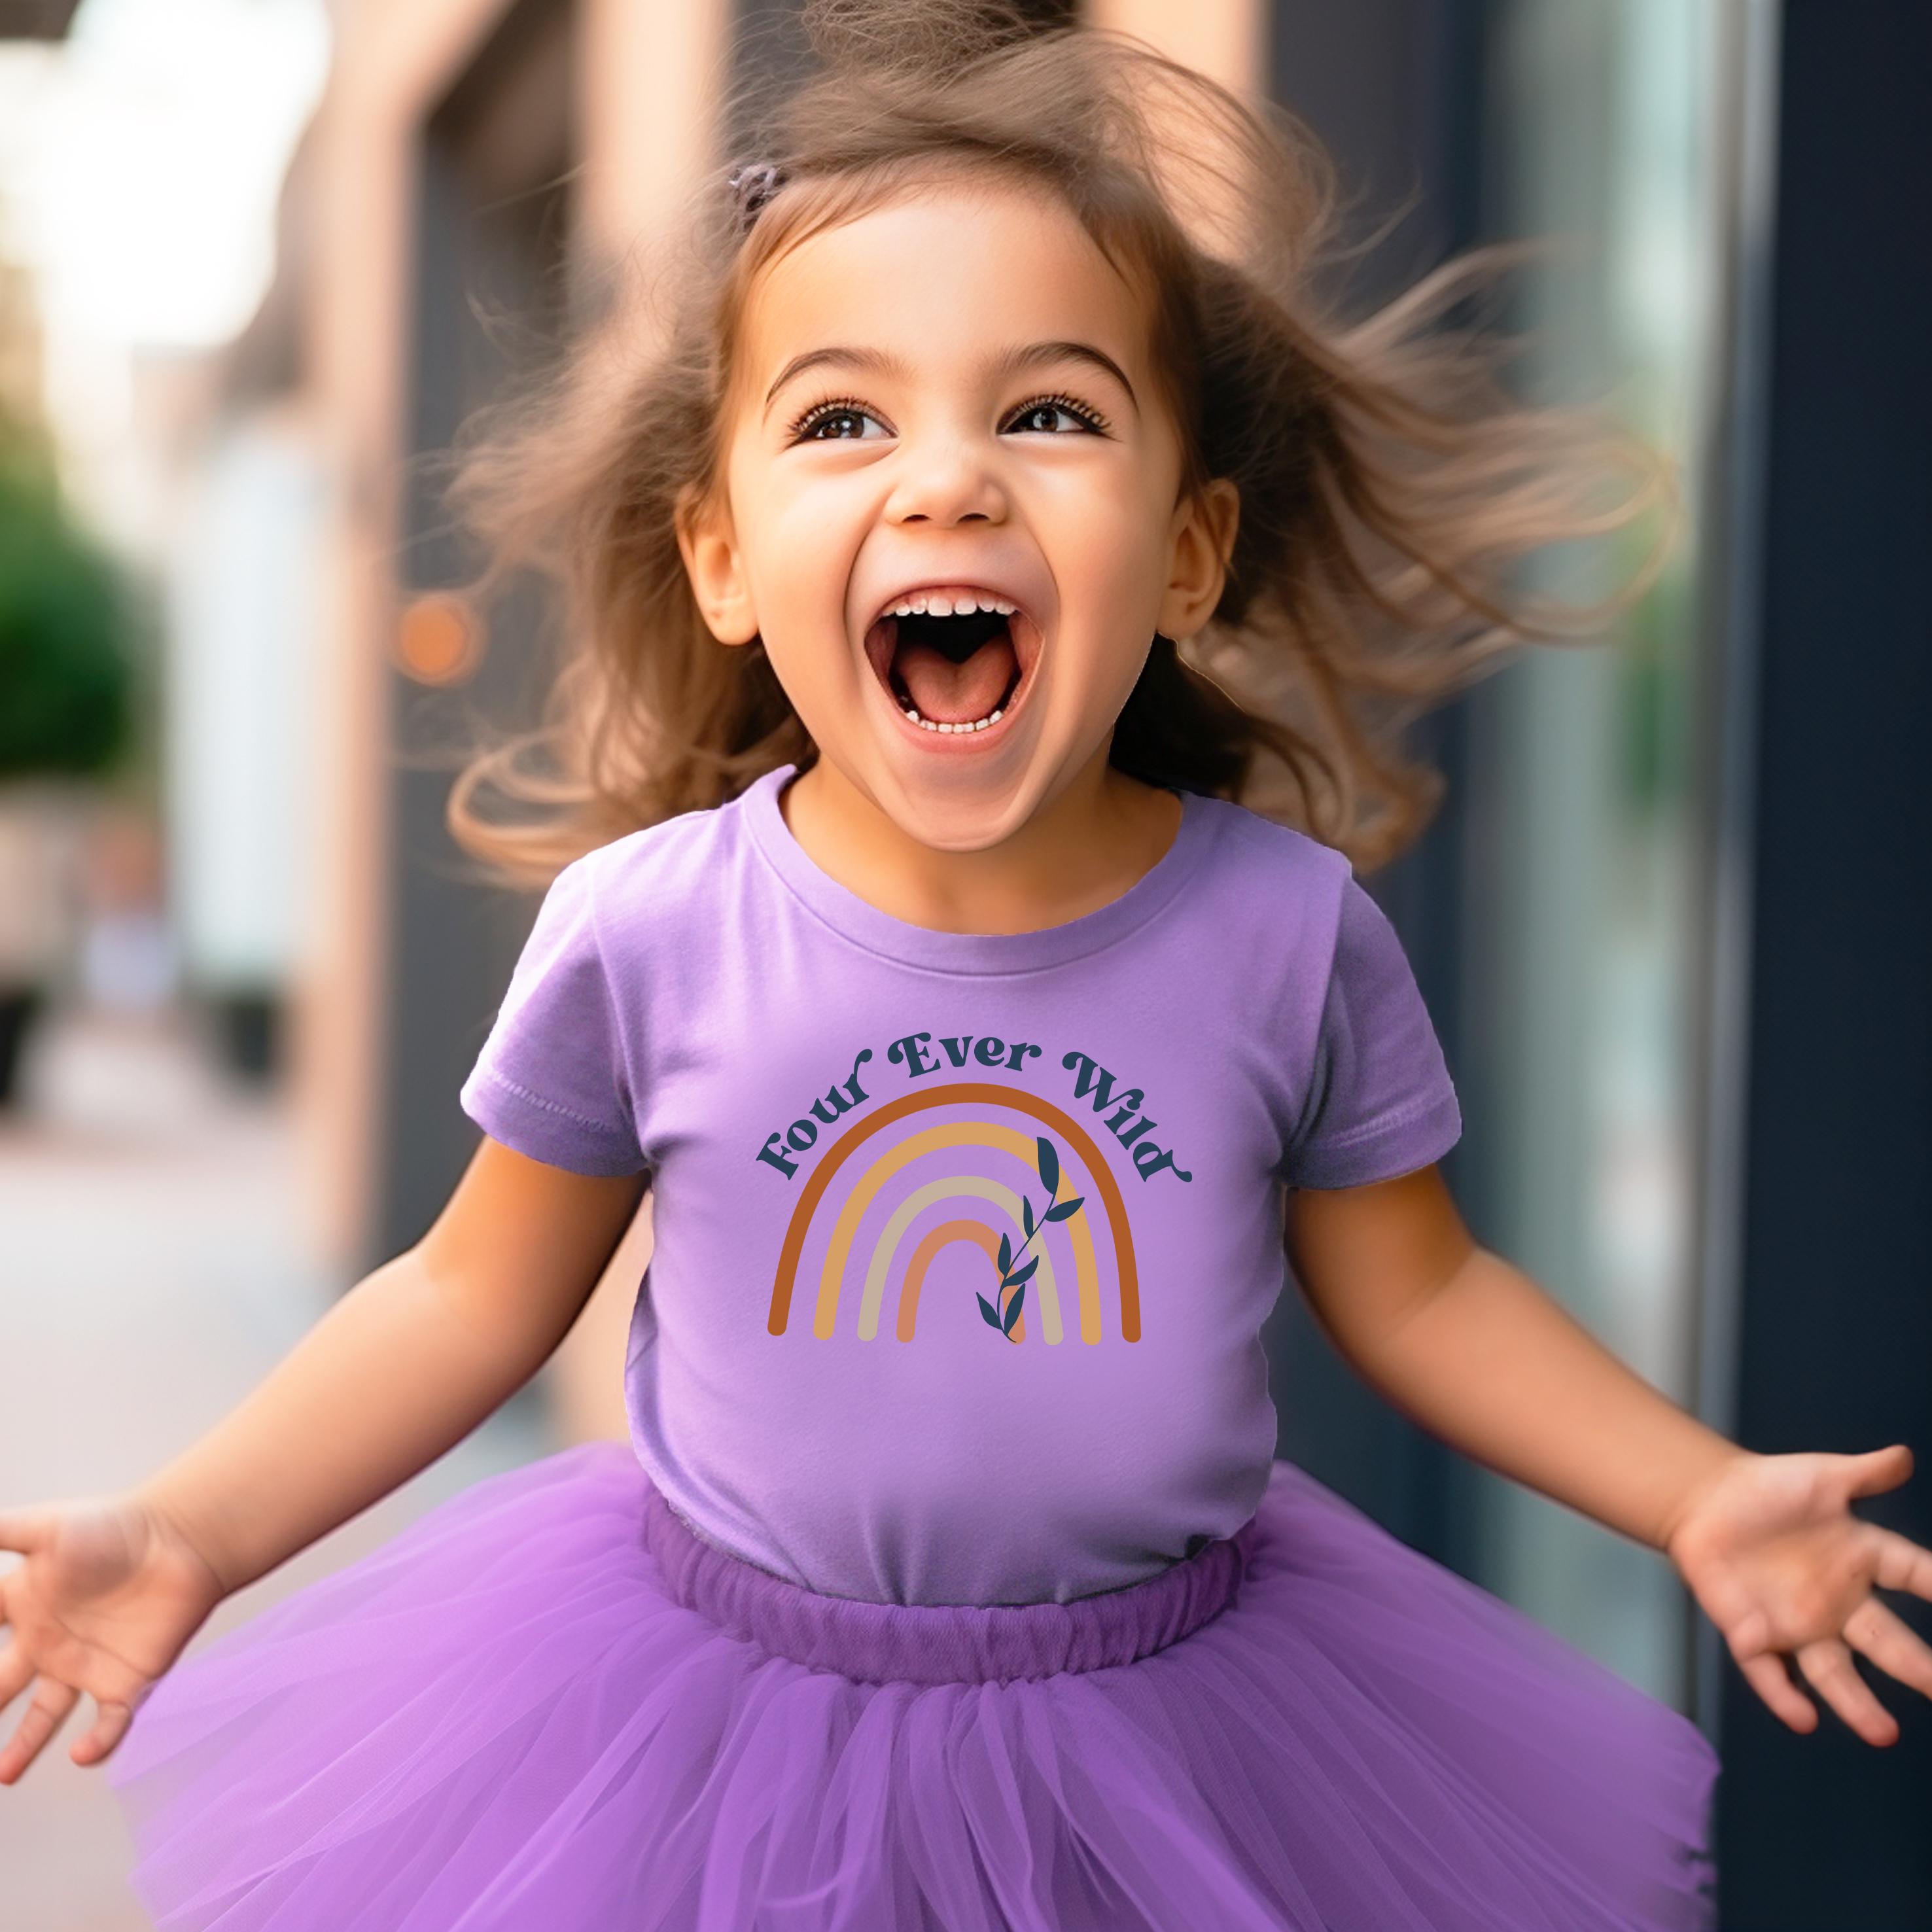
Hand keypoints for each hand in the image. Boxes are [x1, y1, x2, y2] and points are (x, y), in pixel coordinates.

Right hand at [0, 1490, 226, 1781]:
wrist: (183, 1538)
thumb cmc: (117, 1528)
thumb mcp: (51, 1528)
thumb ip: (5, 1532)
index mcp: (24, 1607)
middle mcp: (48, 1643)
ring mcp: (85, 1664)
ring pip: (44, 1717)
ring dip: (22, 1747)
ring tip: (5, 1774)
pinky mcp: (127, 1678)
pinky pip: (110, 1721)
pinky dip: (99, 1742)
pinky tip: (82, 1753)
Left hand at [1665, 1443, 1931, 1744]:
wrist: (1706, 1500)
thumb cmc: (1770, 1489)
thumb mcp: (1820, 1477)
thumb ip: (1863, 1474)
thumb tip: (1903, 1457)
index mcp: (1861, 1560)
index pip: (1913, 1575)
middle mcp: (1838, 1602)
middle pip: (1884, 1640)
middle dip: (1917, 1668)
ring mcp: (1797, 1623)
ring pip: (1832, 1673)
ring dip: (1856, 1705)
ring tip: (1885, 1734)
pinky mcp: (1751, 1633)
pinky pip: (1769, 1671)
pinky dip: (1783, 1694)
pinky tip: (1803, 1718)